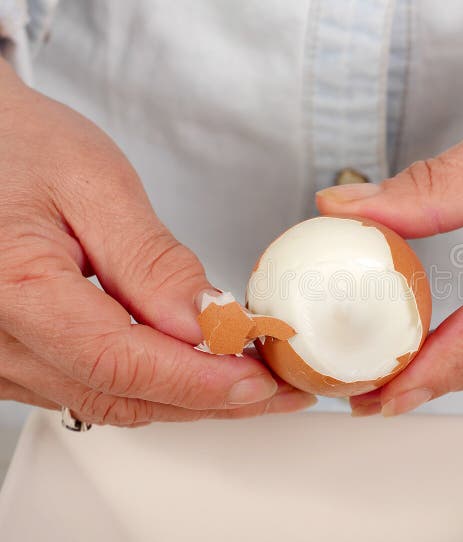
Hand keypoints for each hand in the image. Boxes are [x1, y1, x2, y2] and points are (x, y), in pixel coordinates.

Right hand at [0, 62, 314, 424]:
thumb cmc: (17, 144)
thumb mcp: (93, 184)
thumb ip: (150, 261)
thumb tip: (206, 322)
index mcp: (13, 288)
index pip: (120, 363)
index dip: (199, 380)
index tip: (261, 381)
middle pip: (119, 395)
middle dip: (209, 399)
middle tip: (279, 390)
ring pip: (107, 400)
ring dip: (185, 398)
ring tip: (252, 381)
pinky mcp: (11, 357)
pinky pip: (87, 387)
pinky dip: (151, 385)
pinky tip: (195, 370)